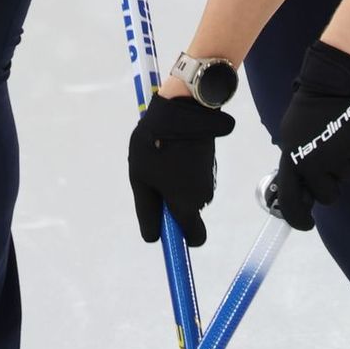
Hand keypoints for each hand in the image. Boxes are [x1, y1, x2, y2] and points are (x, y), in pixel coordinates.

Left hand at [128, 93, 235, 244]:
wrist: (183, 110)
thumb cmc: (155, 147)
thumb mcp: (141, 180)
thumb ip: (148, 211)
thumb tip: (154, 237)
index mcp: (187, 205)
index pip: (195, 238)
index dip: (180, 238)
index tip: (164, 227)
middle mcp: (203, 197)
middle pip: (188, 214)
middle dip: (171, 206)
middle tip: (153, 183)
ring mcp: (208, 179)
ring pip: (190, 195)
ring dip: (175, 186)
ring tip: (159, 161)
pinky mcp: (208, 164)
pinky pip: (193, 179)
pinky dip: (182, 173)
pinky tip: (170, 152)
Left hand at [273, 41, 349, 228]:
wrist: (331, 83)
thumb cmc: (307, 109)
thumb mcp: (290, 137)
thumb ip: (295, 161)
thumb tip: (302, 186)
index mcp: (293, 159)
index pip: (290, 200)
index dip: (297, 218)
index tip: (306, 225)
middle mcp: (314, 163)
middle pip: (327, 196)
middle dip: (330, 186)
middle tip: (329, 168)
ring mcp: (337, 156)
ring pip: (346, 177)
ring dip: (343, 164)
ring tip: (336, 140)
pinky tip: (348, 131)